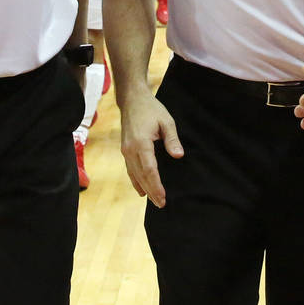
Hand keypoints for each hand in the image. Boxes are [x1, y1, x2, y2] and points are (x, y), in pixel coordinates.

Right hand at [119, 92, 183, 208]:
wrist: (132, 100)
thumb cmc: (151, 109)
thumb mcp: (166, 121)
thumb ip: (172, 139)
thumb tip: (178, 155)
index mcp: (141, 143)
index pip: (149, 170)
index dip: (156, 185)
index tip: (163, 197)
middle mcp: (130, 149)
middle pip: (141, 176)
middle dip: (151, 191)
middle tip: (161, 204)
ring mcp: (125, 150)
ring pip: (134, 174)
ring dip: (144, 188)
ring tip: (154, 201)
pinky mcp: (125, 149)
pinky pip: (130, 169)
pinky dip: (135, 181)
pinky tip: (141, 191)